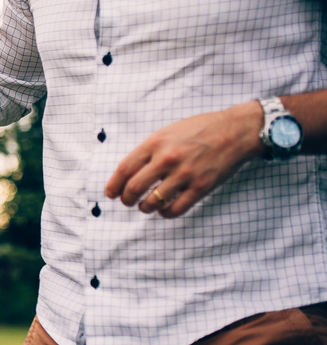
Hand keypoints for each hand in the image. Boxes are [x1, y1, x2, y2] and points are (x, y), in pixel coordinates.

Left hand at [104, 102, 263, 217]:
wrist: (234, 131)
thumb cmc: (198, 130)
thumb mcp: (167, 132)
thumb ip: (148, 151)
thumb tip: (129, 173)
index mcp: (155, 143)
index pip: (124, 169)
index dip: (113, 185)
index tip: (110, 193)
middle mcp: (166, 159)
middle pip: (134, 188)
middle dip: (126, 199)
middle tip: (127, 202)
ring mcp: (184, 174)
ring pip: (152, 202)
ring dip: (145, 208)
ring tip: (145, 206)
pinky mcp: (200, 187)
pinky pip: (175, 209)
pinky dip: (165, 213)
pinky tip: (164, 210)